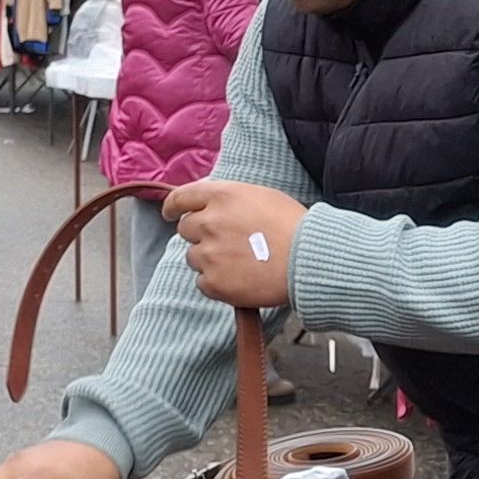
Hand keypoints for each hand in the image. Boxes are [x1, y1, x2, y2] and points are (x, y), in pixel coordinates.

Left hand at [165, 180, 306, 311]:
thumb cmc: (293, 227)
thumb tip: (211, 206)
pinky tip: (239, 279)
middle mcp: (209, 222)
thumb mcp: (261, 196)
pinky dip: (216, 283)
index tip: (170, 214)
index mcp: (221, 196)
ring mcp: (209, 253)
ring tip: (239, 263)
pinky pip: (202, 283)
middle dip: (200, 235)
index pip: (180, 198)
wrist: (308, 259)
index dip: (172, 207)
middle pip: (186, 229)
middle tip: (224, 243)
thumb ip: (230, 199)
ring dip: (209, 260)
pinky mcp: (214, 282)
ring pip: (193, 257)